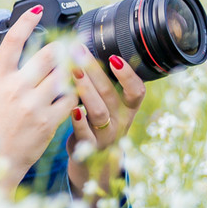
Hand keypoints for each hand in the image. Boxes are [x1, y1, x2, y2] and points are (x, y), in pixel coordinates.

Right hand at [0, 5, 75, 186]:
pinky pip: (70, 99)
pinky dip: (74, 93)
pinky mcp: (48, 121)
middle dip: (61, 45)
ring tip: (77, 63)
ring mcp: (33, 104)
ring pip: (63, 75)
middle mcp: (16, 88)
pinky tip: (75, 91)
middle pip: (47, 54)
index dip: (26, 21)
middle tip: (70, 41)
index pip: (13, 41)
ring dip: (72, 67)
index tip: (37, 10)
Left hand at [65, 48, 145, 196]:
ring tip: (72, 73)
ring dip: (85, 90)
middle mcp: (119, 120)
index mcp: (127, 107)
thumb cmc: (98, 122)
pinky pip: (84, 133)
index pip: (136, 91)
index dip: (128, 75)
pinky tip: (70, 107)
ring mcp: (105, 134)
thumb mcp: (109, 104)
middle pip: (111, 94)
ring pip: (98, 111)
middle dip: (94, 71)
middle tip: (78, 52)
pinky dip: (78, 120)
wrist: (94, 161)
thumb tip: (85, 47)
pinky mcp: (88, 146)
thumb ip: (103, 82)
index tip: (114, 57)